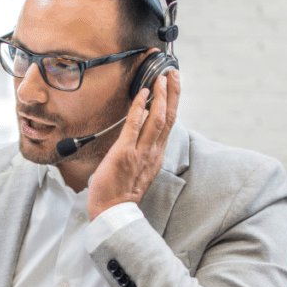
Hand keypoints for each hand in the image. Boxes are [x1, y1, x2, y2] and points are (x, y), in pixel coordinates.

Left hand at [87, 68, 181, 219]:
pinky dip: (140, 108)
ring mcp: (141, 152)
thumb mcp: (139, 171)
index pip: (169, 124)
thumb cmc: (120, 194)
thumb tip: (141, 132)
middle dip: (172, 93)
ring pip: (158, 119)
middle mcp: (153, 152)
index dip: (173, 103)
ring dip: (161, 96)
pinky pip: (135, 126)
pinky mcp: (125, 153)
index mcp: (156, 156)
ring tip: (162, 78)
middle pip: (169, 117)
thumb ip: (142, 151)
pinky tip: (142, 94)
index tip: (173, 86)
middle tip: (173, 74)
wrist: (113, 213)